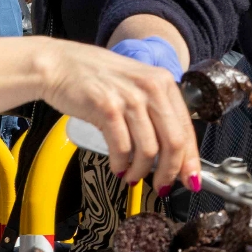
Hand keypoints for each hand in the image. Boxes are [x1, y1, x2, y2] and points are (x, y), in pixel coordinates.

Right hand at [37, 39, 200, 193]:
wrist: (60, 65)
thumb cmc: (97, 78)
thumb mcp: (136, 86)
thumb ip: (155, 112)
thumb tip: (171, 149)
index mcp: (165, 84)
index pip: (187, 128)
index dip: (191, 159)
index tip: (192, 179)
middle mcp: (152, 89)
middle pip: (174, 142)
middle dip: (170, 172)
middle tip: (162, 186)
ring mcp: (130, 99)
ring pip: (148, 149)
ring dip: (141, 171)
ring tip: (133, 177)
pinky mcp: (107, 108)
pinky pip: (122, 148)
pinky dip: (121, 164)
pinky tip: (118, 167)